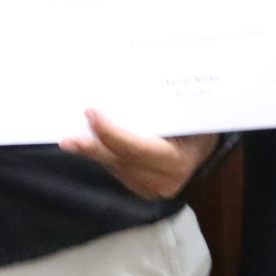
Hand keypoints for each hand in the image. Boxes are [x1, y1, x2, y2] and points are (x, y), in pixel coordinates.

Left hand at [60, 109, 216, 198]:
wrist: (208, 145)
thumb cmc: (200, 124)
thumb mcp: (192, 115)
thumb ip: (167, 109)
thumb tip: (135, 87)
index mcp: (177, 161)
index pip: (136, 148)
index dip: (111, 133)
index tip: (91, 112)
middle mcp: (164, 181)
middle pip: (120, 160)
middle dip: (91, 148)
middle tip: (67, 139)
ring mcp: (151, 188)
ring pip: (114, 167)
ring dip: (92, 151)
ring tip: (70, 137)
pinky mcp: (141, 188)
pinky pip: (116, 170)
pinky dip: (102, 155)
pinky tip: (87, 141)